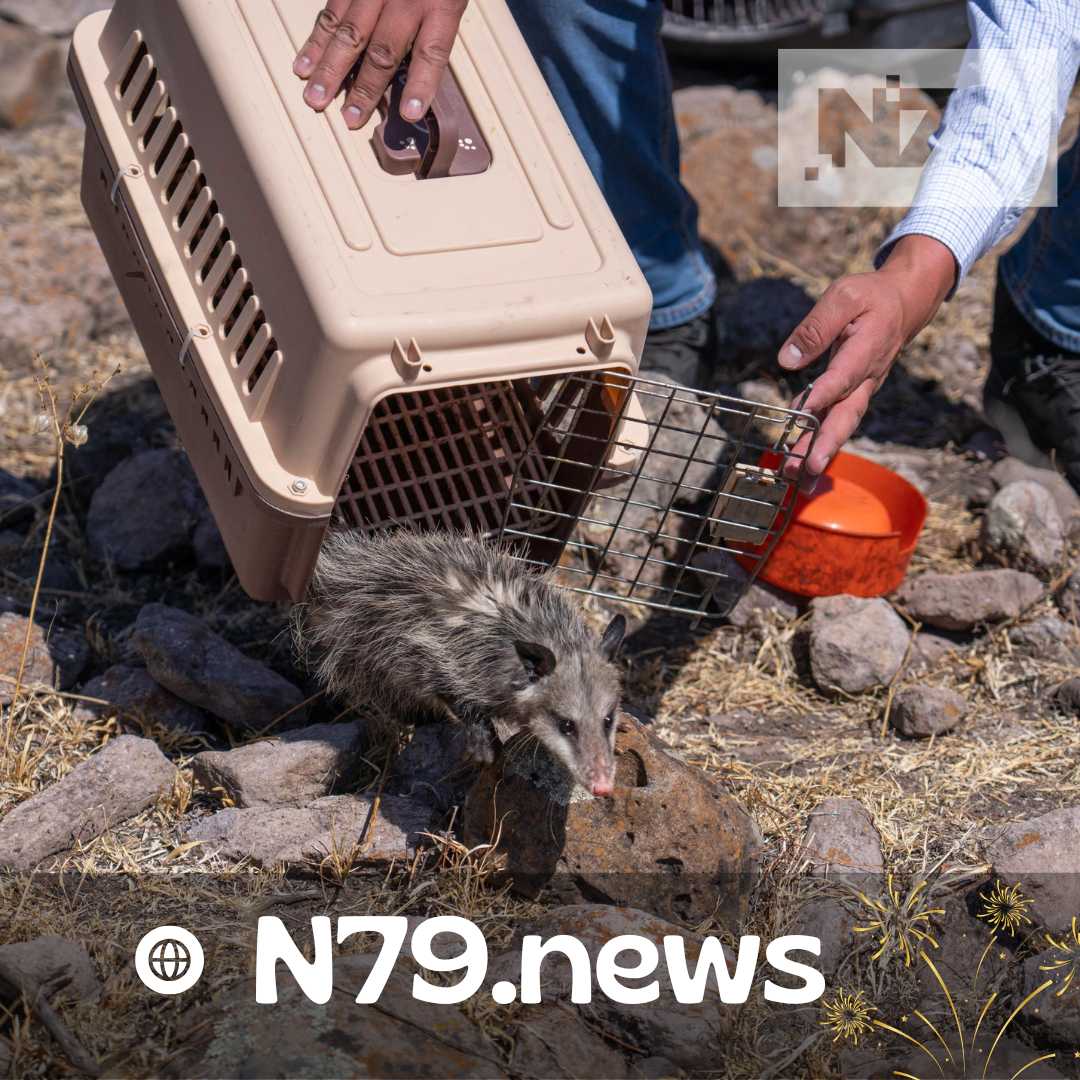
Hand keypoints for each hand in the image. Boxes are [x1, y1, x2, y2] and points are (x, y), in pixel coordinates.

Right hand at [293, 0, 467, 130]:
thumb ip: (434, 32)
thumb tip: (415, 80)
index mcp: (441, 4)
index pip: (431, 51)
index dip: (420, 85)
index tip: (409, 113)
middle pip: (383, 49)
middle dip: (364, 88)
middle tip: (351, 118)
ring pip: (349, 34)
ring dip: (331, 71)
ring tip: (316, 99)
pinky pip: (331, 12)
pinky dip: (316, 42)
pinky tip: (304, 64)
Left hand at [778, 234, 956, 490]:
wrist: (905, 304)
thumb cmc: (871, 297)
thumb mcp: (843, 296)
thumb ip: (816, 326)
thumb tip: (787, 360)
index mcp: (866, 348)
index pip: (842, 376)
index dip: (824, 394)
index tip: (803, 412)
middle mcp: (867, 377)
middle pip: (846, 415)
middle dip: (825, 444)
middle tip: (806, 468)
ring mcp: (862, 389)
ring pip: (841, 424)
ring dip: (820, 453)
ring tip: (799, 480)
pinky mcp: (854, 394)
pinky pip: (836, 420)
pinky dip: (819, 442)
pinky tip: (798, 461)